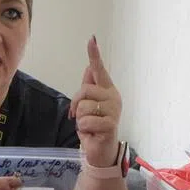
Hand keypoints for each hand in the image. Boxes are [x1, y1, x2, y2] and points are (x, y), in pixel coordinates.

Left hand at [70, 36, 121, 166]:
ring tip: (89, 125)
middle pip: (85, 90)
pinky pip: (86, 121)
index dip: (94, 55)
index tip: (91, 40)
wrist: (101, 150)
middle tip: (80, 116)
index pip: (99, 70)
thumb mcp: (89, 105)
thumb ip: (89, 88)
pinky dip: (84, 129)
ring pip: (83, 107)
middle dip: (76, 104)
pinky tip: (91, 133)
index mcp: (108, 90)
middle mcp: (113, 97)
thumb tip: (89, 67)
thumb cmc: (94, 125)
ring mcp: (113, 111)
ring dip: (80, 119)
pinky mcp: (110, 124)